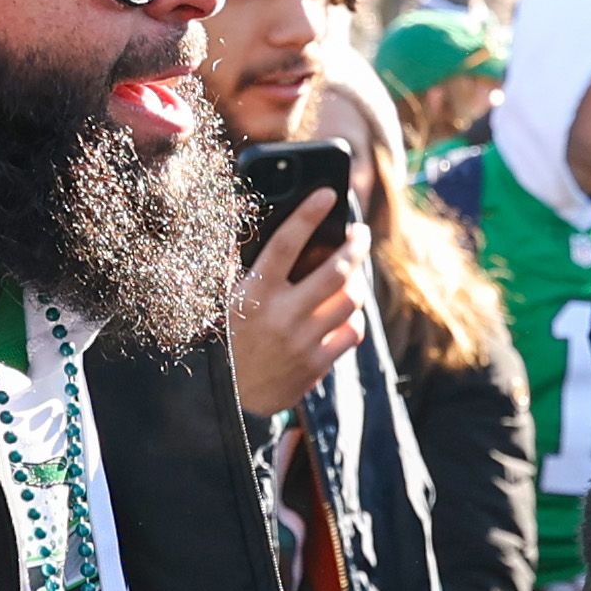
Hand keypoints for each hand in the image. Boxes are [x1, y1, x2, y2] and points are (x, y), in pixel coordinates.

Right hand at [230, 192, 365, 414]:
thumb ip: (253, 269)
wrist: (230, 397)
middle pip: (335, 271)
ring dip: (357, 284)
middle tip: (360, 235)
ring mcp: (302, 341)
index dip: (308, 214)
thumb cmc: (232, 337)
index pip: (286, 243)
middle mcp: (281, 314)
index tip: (327, 193)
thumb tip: (283, 233)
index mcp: (254, 292)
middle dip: (355, 246)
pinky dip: (353, 318)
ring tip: (352, 277)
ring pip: (351, 300)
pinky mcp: (317, 364)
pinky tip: (345, 314)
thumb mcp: (231, 299)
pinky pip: (352, 331)